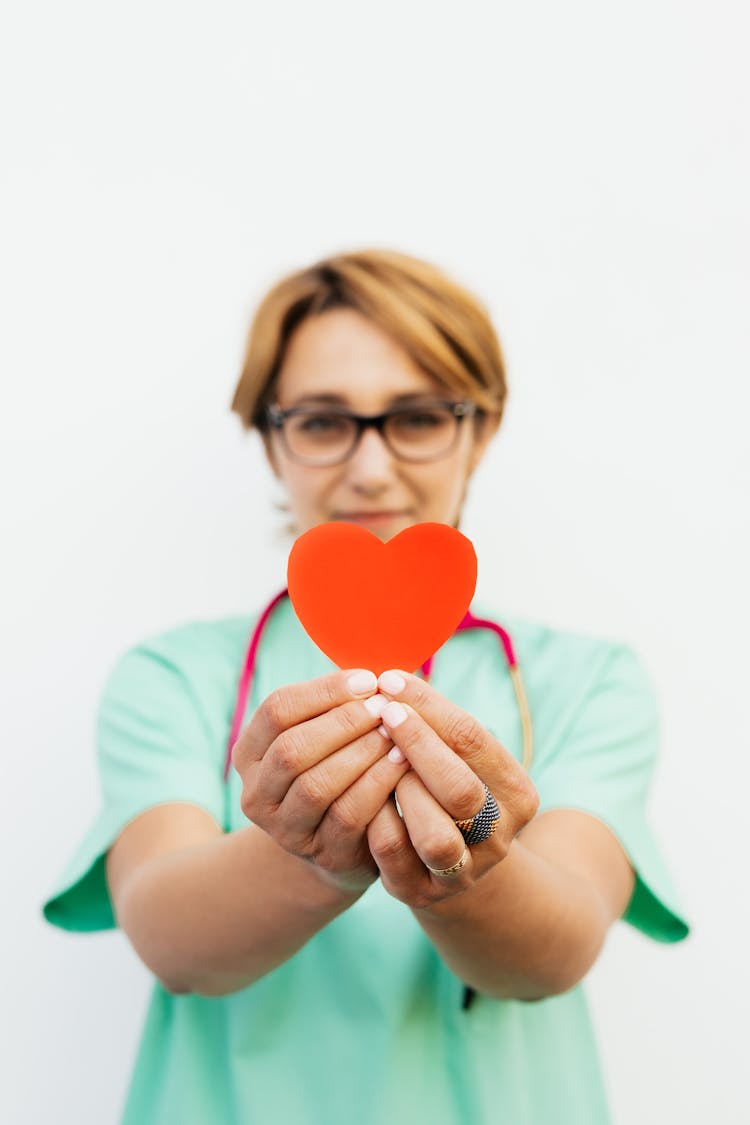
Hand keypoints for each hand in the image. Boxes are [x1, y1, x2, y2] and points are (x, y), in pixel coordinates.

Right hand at [231, 669, 409, 893]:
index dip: (324, 691)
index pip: (277, 709)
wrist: (342, 842)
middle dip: (343, 722)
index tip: (368, 680)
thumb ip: (334, 707)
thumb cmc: (336, 769)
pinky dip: (378, 783)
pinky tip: (401, 762)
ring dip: (361, 752)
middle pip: (292, 748)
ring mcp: (285, 829)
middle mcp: (256, 793)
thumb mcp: (321, 737)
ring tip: (395, 731)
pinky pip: (348, 815)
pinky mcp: (321, 853)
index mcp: (248, 753)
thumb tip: (374, 675)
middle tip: (384, 706)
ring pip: (317, 784)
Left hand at [365, 670, 539, 908]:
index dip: (428, 706)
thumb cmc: (447, 789)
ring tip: (379, 759)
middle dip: (416, 744)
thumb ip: (436, 724)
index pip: (474, 739)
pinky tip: (361, 792)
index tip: (390, 679)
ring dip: (401, 791)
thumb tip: (391, 677)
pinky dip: (376, 819)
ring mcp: (464, 871)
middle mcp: (498, 835)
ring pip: (434, 834)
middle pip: (460, 788)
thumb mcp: (458, 757)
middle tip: (381, 712)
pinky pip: (394, 855)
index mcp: (517, 792)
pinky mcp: (423, 893)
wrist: (450, 866)